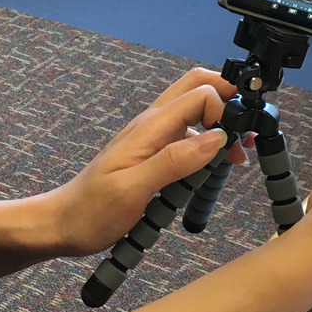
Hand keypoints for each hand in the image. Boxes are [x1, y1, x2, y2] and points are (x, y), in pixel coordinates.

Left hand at [38, 67, 243, 257]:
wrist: (62, 224)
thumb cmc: (91, 211)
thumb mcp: (132, 190)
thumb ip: (173, 162)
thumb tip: (216, 138)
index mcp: (148, 127)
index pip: (199, 94)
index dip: (225, 110)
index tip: (238, 144)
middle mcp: (152, 125)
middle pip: (197, 88)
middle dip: (229, 100)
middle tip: (248, 134)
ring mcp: (151, 138)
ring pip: (194, 111)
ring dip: (221, 124)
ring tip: (238, 156)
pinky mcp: (152, 154)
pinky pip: (186, 137)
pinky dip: (208, 145)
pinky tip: (214, 170)